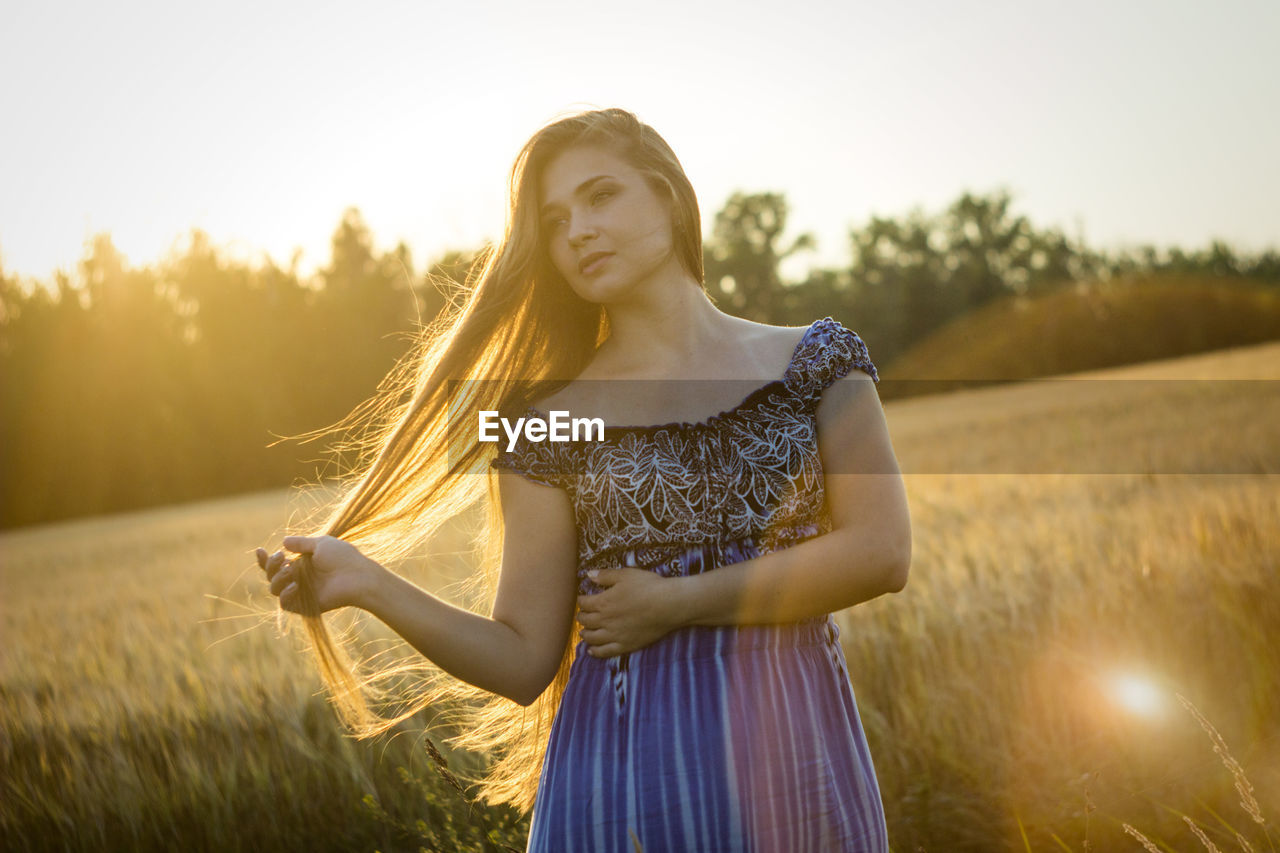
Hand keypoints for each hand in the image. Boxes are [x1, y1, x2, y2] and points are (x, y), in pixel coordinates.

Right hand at [256, 534, 382, 613]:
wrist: (357, 576)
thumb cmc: (343, 557)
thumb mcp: (321, 544)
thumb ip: (302, 543)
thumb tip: (284, 541)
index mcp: (302, 564)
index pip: (277, 564)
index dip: (265, 559)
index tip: (260, 550)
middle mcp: (298, 578)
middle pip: (271, 576)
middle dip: (270, 566)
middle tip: (282, 558)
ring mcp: (301, 592)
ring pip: (274, 589)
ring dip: (277, 578)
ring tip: (290, 570)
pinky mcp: (304, 606)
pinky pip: (285, 604)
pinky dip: (285, 594)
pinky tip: (294, 585)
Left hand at [575, 568, 681, 657]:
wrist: (668, 605)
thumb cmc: (648, 587)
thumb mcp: (626, 575)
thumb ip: (605, 576)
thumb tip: (589, 575)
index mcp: (603, 602)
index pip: (584, 603)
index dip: (582, 600)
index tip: (583, 599)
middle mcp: (605, 620)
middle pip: (586, 620)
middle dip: (582, 617)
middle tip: (582, 615)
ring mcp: (614, 635)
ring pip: (592, 637)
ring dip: (585, 634)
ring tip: (584, 632)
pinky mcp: (625, 645)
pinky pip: (605, 652)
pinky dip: (595, 652)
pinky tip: (591, 650)